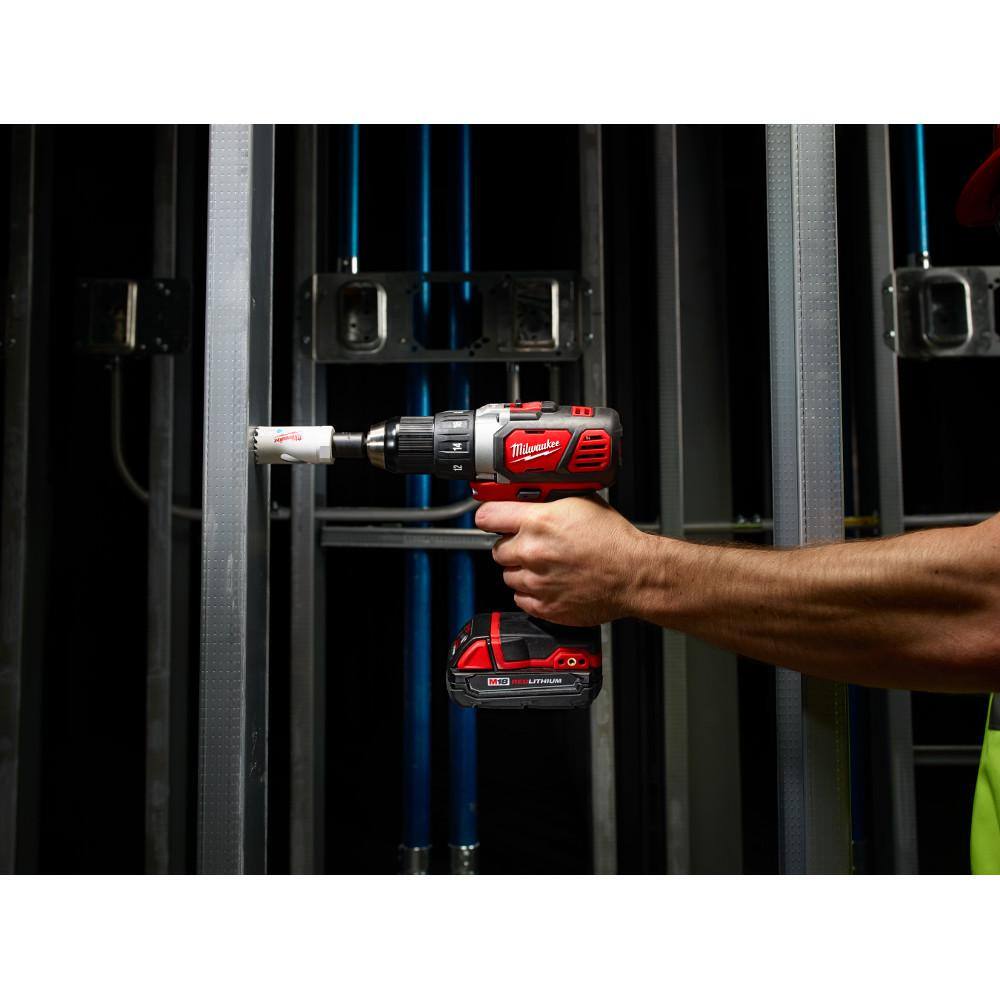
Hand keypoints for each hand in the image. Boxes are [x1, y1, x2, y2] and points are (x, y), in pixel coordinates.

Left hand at [474, 496, 649, 625]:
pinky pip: (520, 598)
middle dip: (511, 545)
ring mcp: (536, 582)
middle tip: (530, 544)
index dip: (489, 516)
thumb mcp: (581, 502)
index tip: (491, 518)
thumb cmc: (614, 540)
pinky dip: (530, 592)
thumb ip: (549, 500)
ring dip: (521, 570)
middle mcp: (532, 552)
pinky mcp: (543, 606)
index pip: (488, 516)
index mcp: (539, 522)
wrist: (634, 575)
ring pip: (507, 575)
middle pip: (497, 549)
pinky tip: (548, 582)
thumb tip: (531, 495)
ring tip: (545, 565)